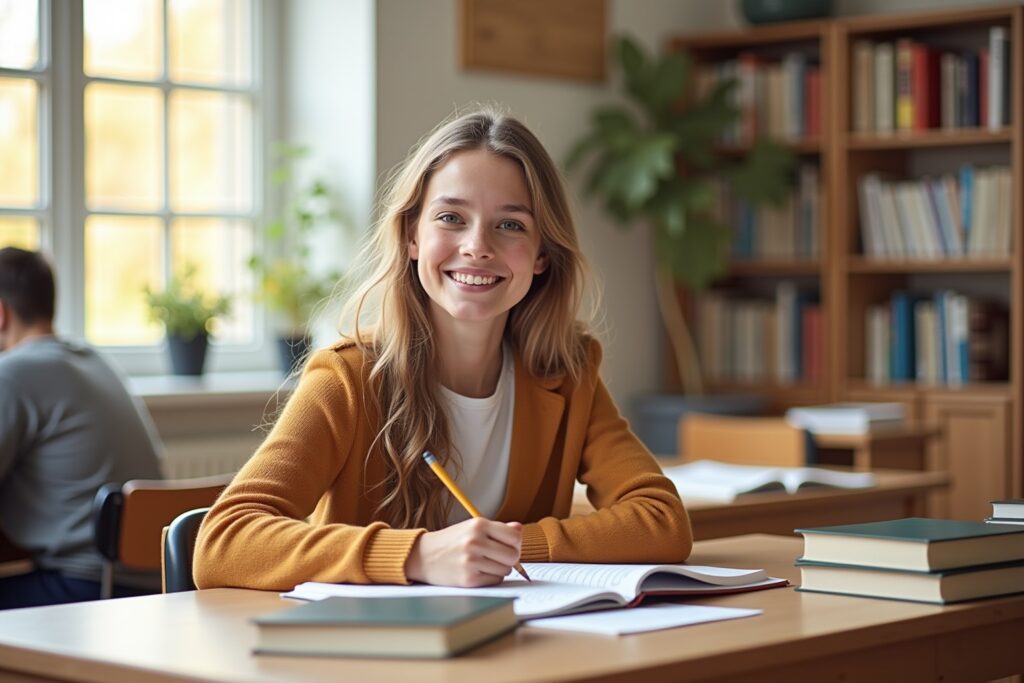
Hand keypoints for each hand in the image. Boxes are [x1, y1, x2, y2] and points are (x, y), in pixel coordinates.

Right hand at [405, 518, 522, 586]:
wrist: (423, 556)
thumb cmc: (452, 541)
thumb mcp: (472, 527)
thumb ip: (498, 528)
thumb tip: (519, 530)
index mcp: (478, 524)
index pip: (515, 536)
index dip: (516, 543)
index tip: (508, 546)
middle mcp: (475, 541)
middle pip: (513, 555)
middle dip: (510, 559)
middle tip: (499, 557)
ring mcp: (471, 561)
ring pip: (506, 570)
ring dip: (500, 569)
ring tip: (485, 564)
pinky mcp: (468, 579)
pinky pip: (495, 580)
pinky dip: (491, 578)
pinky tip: (478, 572)